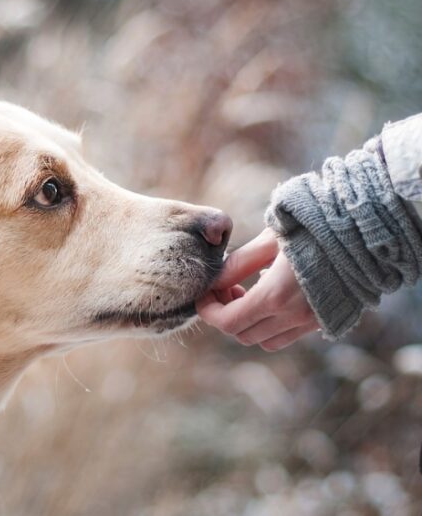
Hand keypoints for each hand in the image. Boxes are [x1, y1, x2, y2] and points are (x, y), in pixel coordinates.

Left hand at [195, 228, 319, 350]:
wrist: (364, 232)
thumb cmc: (313, 228)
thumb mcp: (269, 240)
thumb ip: (238, 264)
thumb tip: (214, 281)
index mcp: (275, 296)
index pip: (227, 322)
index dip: (208, 311)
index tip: (203, 294)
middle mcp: (293, 317)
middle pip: (242, 334)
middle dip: (225, 314)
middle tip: (226, 288)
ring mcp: (311, 322)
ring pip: (264, 340)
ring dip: (247, 323)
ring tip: (246, 292)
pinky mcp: (324, 321)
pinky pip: (287, 336)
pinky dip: (270, 325)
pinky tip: (271, 296)